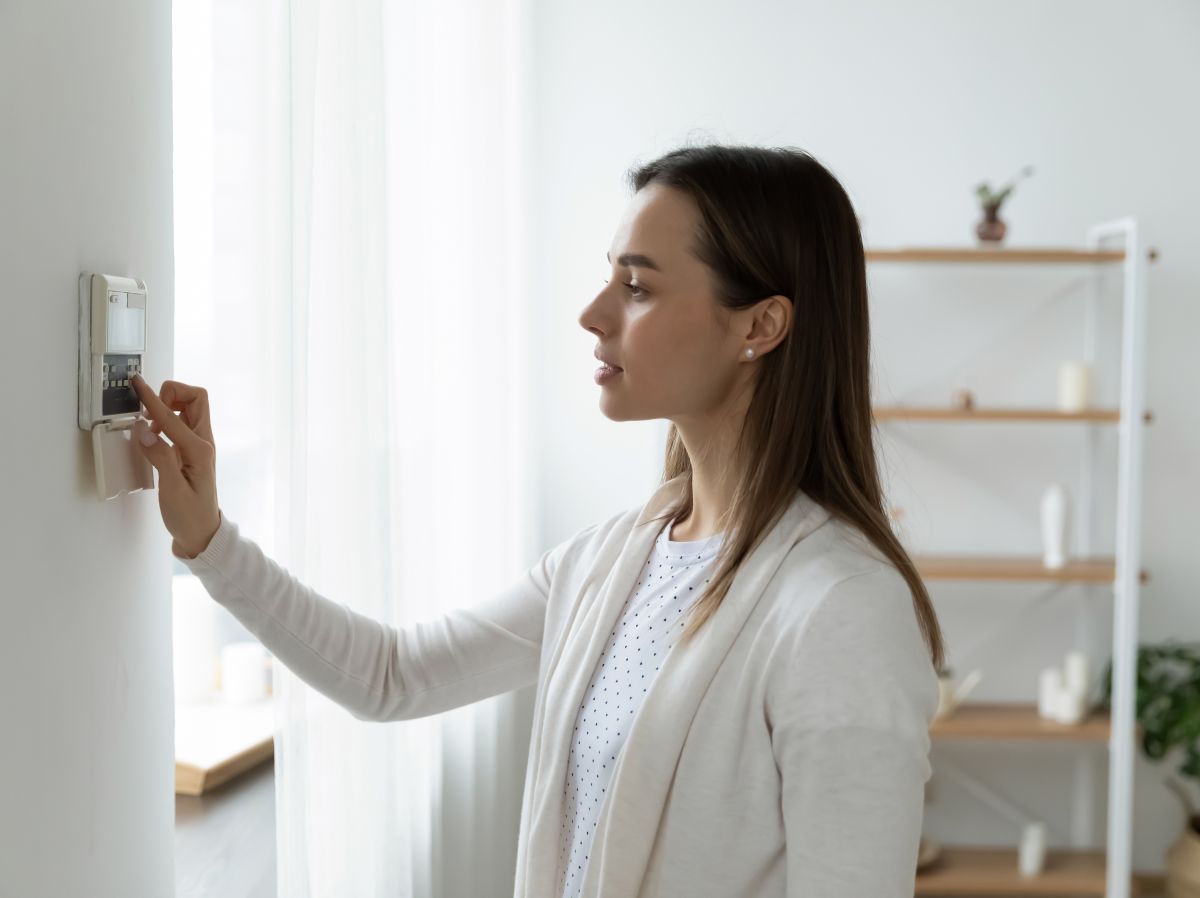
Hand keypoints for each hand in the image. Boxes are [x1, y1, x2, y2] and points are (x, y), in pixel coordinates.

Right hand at [130, 374, 221, 558]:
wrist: (201, 533)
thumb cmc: (189, 515)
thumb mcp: (172, 490)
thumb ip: (160, 458)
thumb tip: (145, 429)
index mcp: (200, 450)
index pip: (173, 415)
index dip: (152, 398)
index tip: (137, 383)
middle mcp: (203, 442)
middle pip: (195, 398)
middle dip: (171, 394)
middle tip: (150, 413)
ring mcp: (199, 444)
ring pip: (189, 407)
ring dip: (168, 406)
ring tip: (150, 426)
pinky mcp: (191, 450)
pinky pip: (182, 422)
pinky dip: (167, 419)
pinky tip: (153, 435)